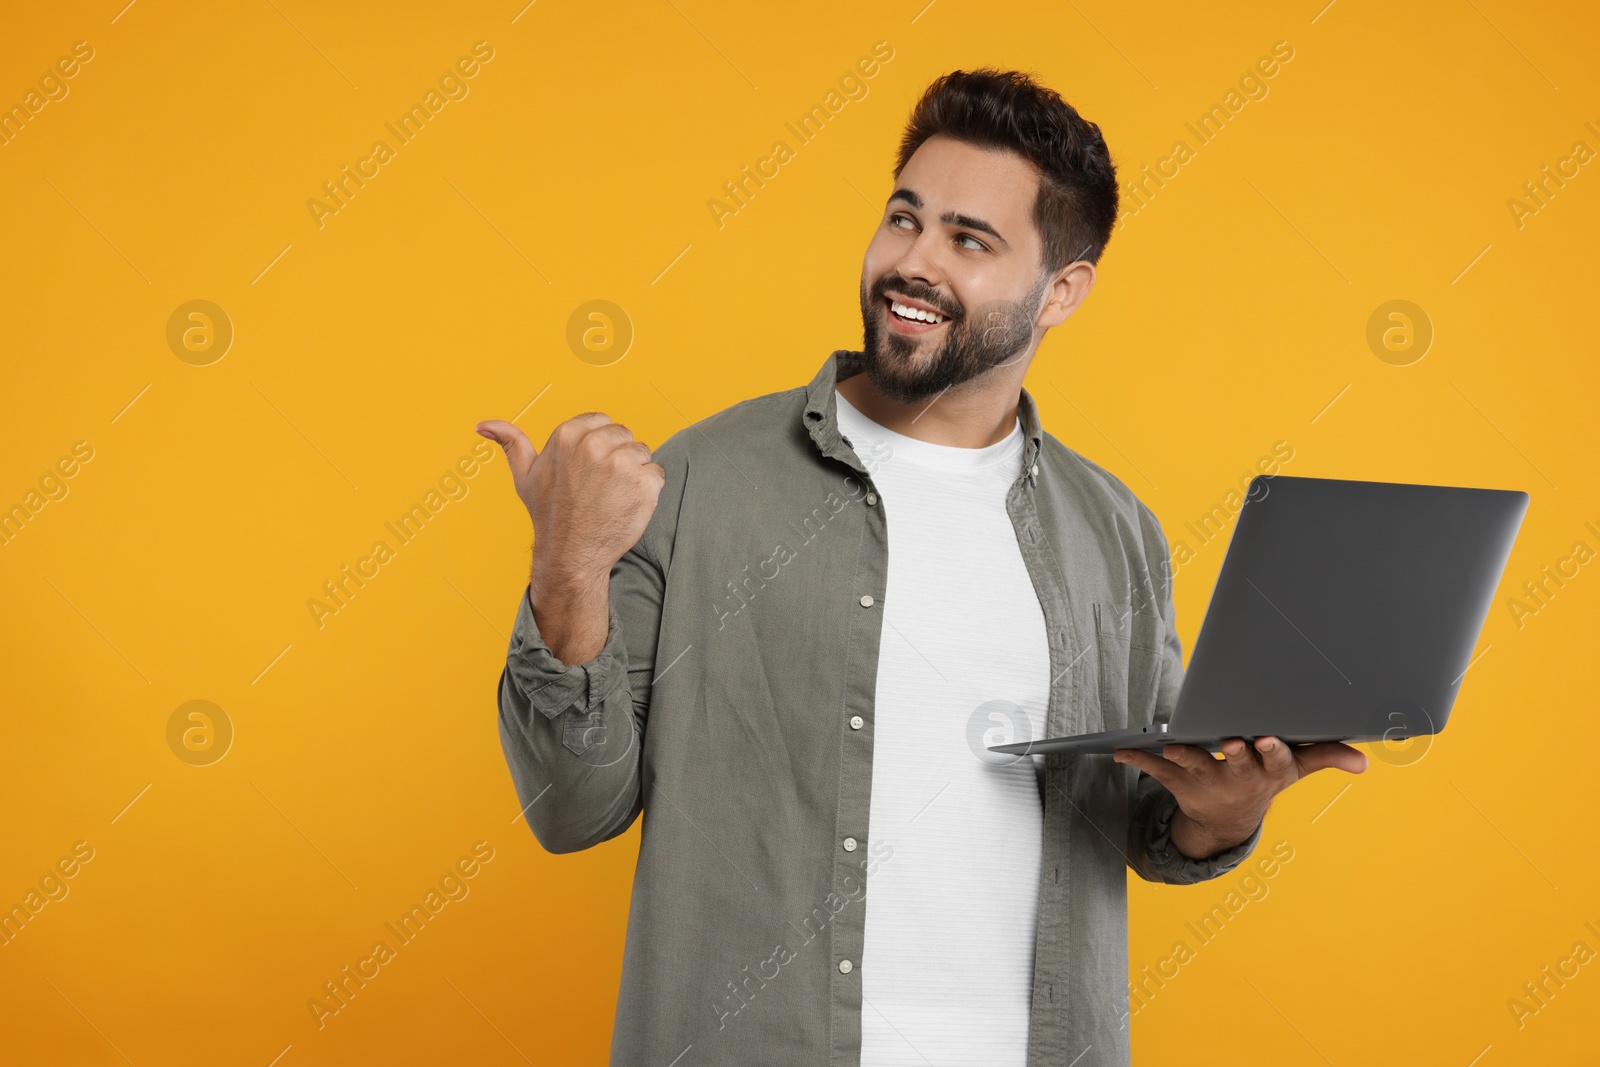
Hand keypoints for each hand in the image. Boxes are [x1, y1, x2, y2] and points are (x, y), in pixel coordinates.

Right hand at [475, 413, 664, 589]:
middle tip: (599, 487)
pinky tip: (626, 505)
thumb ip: (510, 443)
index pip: (602, 421)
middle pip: (624, 435)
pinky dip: (648, 490)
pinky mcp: (644, 484)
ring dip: (633, 473)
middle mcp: (594, 445)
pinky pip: (657, 474)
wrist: (572, 555)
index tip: (588, 469)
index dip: (599, 445)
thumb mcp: (525, 476)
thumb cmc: (550, 515)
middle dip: (616, 457)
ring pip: (642, 454)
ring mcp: (621, 464)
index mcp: (567, 436)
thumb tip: (484, 425)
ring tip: (611, 496)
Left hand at [1113, 736, 1367, 858]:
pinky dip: (1139, 760)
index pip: (1275, 761)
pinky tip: (1120, 751)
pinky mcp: (1180, 786)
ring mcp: (1208, 785)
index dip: (1273, 751)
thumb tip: (1364, 761)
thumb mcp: (1295, 768)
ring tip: (1172, 747)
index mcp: (1268, 772)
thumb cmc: (1263, 779)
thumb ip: (1326, 755)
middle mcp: (1239, 780)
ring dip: (1183, 758)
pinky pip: (1157, 772)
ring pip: (1196, 769)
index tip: (1269, 739)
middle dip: (1234, 755)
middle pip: (1237, 766)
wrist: (1228, 820)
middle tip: (1229, 741)